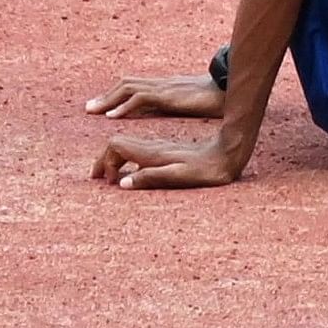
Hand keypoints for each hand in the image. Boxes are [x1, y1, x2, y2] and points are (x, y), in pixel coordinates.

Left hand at [85, 73, 224, 120]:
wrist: (233, 90)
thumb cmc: (219, 98)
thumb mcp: (193, 103)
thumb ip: (178, 105)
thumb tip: (170, 110)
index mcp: (167, 86)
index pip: (136, 85)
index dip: (117, 94)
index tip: (102, 106)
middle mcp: (163, 83)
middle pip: (127, 83)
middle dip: (106, 95)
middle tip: (88, 108)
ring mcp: (165, 87)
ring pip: (129, 87)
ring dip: (109, 99)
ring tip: (93, 111)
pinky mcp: (169, 95)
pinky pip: (142, 97)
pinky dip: (125, 106)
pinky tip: (113, 116)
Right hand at [93, 131, 250, 189]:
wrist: (230, 153)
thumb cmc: (208, 169)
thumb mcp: (181, 177)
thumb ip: (152, 177)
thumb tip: (122, 184)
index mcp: (153, 152)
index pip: (116, 145)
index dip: (104, 161)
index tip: (108, 181)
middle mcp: (153, 146)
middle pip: (116, 143)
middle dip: (102, 160)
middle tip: (97, 178)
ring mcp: (160, 147)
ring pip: (126, 145)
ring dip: (112, 158)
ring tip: (107, 176)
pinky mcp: (167, 150)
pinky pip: (138, 150)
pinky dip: (126, 159)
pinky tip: (130, 170)